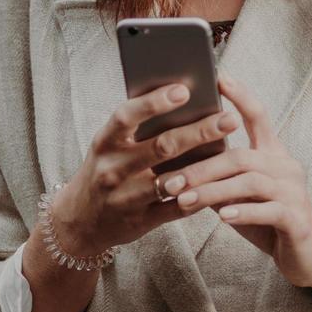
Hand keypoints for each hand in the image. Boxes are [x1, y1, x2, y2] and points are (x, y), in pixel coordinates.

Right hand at [47, 83, 239, 256]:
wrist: (80, 220)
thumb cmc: (105, 168)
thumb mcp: (109, 144)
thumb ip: (137, 125)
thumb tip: (181, 93)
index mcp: (105, 143)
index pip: (126, 117)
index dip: (153, 102)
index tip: (184, 89)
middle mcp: (112, 170)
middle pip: (161, 148)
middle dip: (198, 132)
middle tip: (229, 118)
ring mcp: (126, 198)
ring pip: (171, 181)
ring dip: (203, 167)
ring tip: (231, 150)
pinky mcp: (140, 222)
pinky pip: (175, 209)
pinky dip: (199, 196)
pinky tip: (221, 183)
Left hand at [164, 72, 311, 292]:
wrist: (309, 253)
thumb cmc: (267, 218)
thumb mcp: (241, 192)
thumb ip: (220, 175)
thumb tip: (175, 160)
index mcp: (273, 153)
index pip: (258, 115)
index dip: (240, 95)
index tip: (218, 77)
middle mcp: (285, 166)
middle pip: (241, 156)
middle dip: (201, 167)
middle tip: (169, 181)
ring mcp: (294, 191)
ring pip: (250, 182)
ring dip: (212, 191)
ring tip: (184, 201)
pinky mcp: (297, 219)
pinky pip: (268, 210)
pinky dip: (243, 212)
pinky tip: (221, 218)